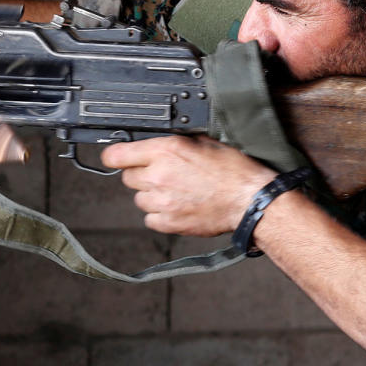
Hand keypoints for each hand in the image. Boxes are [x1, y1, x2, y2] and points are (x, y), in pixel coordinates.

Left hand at [101, 135, 273, 236]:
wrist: (249, 200)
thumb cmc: (234, 170)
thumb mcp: (205, 142)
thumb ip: (176, 143)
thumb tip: (159, 142)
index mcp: (166, 151)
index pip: (116, 155)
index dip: (117, 155)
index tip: (119, 157)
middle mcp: (158, 175)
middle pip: (128, 177)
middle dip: (142, 174)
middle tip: (164, 174)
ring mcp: (162, 202)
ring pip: (139, 199)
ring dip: (151, 195)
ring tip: (175, 192)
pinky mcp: (169, 223)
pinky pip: (150, 219)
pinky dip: (160, 214)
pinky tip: (178, 207)